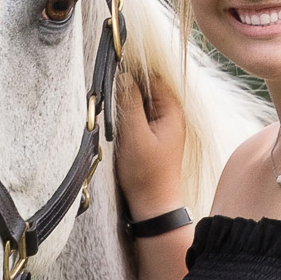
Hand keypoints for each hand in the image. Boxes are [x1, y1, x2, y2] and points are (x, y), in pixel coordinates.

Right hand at [115, 69, 186, 218]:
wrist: (152, 204)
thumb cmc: (146, 174)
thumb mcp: (135, 135)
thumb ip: (130, 103)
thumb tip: (124, 75)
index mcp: (172, 111)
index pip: (152, 78)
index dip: (133, 75)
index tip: (112, 76)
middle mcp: (169, 115)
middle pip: (146, 89)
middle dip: (127, 90)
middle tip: (108, 98)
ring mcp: (161, 126)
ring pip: (140, 103)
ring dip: (125, 105)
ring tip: (112, 115)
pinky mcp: (151, 136)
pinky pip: (138, 117)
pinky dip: (126, 117)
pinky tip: (117, 127)